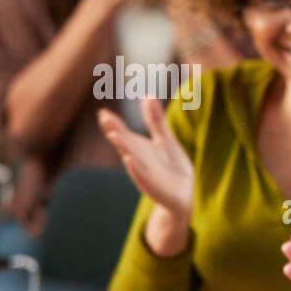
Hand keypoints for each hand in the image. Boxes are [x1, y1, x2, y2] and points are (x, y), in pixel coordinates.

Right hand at [97, 96, 192, 217]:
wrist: (187, 195)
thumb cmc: (172, 167)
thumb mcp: (165, 140)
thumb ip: (155, 120)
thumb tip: (148, 95)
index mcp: (139, 149)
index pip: (122, 134)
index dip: (113, 123)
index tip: (103, 112)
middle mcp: (138, 160)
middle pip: (124, 144)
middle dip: (115, 131)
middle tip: (105, 118)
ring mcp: (145, 174)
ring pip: (132, 160)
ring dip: (123, 148)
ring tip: (115, 135)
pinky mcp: (156, 188)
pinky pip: (143, 178)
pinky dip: (135, 169)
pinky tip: (129, 159)